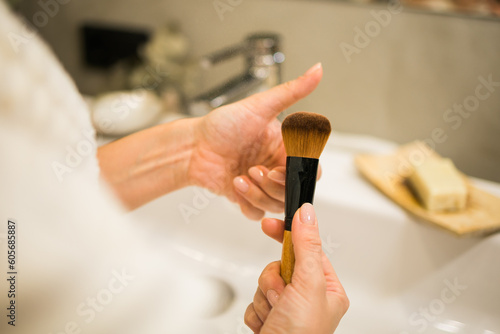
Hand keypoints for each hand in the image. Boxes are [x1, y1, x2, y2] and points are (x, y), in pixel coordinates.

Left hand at [188, 63, 322, 219]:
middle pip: (294, 190)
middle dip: (274, 184)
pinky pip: (258, 213)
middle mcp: (276, 166)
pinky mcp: (247, 198)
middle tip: (255, 170)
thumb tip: (318, 69)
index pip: (309, 168)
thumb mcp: (259, 106)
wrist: (192, 147)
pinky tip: (235, 185)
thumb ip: (292, 91)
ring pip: (277, 204)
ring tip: (241, 176)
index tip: (279, 167)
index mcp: (285, 147)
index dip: (298, 172)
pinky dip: (248, 203)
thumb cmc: (222, 125)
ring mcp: (262, 184)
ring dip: (258, 193)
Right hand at [244, 203, 348, 332]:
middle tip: (280, 294)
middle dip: (274, 280)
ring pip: (265, 281)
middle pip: (280, 264)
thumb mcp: (308, 285)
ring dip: (265, 297)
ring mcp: (287, 308)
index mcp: (326, 288)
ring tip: (276, 315)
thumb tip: (307, 214)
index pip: (307, 249)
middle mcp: (308, 297)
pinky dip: (257, 311)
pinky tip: (267, 324)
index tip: (270, 224)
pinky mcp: (270, 317)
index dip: (288, 235)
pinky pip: (254, 298)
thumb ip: (306, 247)